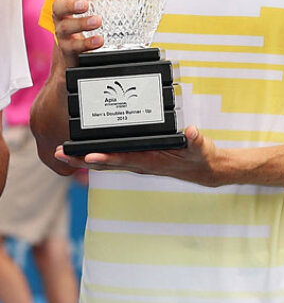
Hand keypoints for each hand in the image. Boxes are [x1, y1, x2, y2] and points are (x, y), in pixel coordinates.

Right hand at [45, 0, 103, 67]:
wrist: (76, 56)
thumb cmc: (88, 26)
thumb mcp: (104, 7)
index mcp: (68, 3)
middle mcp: (62, 17)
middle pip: (57, 6)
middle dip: (69, 4)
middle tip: (84, 4)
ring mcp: (64, 33)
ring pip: (65, 27)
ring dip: (81, 23)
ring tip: (97, 21)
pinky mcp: (69, 50)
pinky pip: (75, 46)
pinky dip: (87, 43)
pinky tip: (98, 40)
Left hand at [53, 126, 226, 186]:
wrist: (205, 170)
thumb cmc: (202, 158)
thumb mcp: (202, 147)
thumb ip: (196, 140)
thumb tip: (191, 131)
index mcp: (152, 161)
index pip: (125, 159)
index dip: (107, 157)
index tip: (89, 155)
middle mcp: (141, 164)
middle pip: (106, 162)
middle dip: (82, 159)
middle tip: (59, 154)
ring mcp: (138, 163)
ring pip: (106, 161)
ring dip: (83, 158)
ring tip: (62, 153)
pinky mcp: (139, 160)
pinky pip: (114, 158)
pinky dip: (97, 155)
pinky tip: (85, 151)